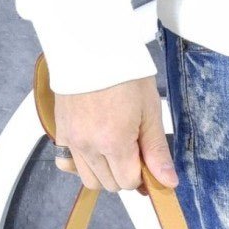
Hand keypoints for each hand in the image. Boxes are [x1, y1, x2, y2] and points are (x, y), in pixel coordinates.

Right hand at [52, 75, 177, 195]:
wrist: (90, 44)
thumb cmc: (124, 72)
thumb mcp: (150, 111)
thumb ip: (157, 151)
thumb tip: (168, 182)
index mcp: (114, 142)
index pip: (129, 182)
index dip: (143, 175)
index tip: (147, 158)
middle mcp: (89, 146)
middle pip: (110, 184)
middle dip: (125, 174)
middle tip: (133, 148)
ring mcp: (72, 140)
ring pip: (89, 180)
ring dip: (105, 172)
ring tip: (115, 148)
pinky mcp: (60, 131)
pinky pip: (67, 163)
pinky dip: (81, 164)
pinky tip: (94, 151)